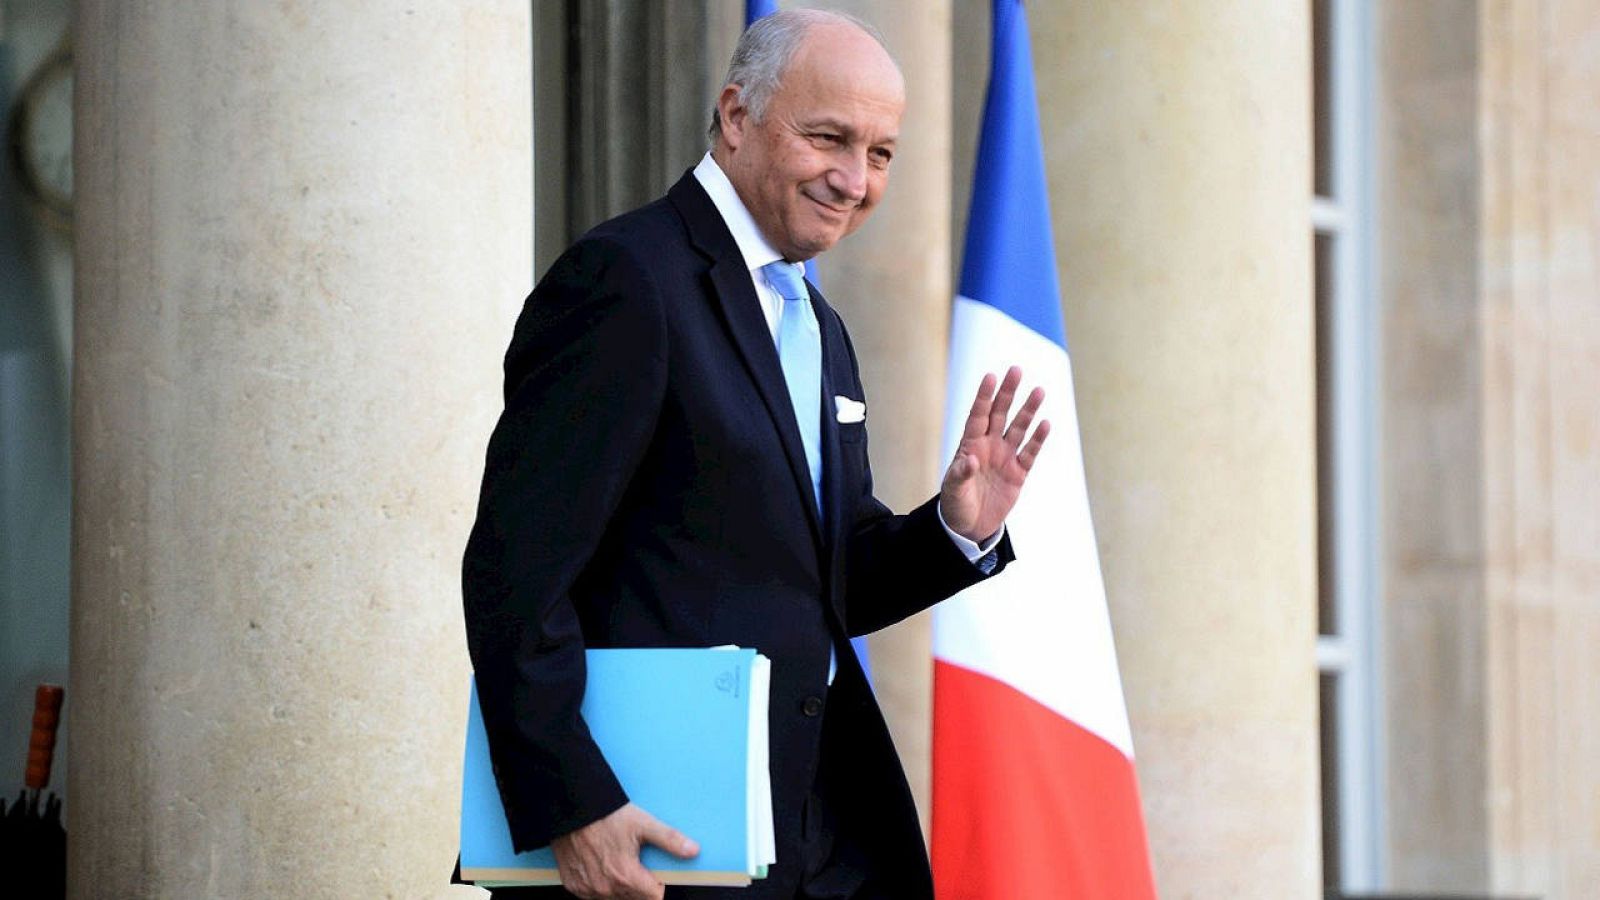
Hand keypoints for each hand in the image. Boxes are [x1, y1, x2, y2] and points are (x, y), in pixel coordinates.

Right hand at [550, 803, 698, 899]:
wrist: (570, 809)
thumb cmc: (607, 815)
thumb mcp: (643, 823)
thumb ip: (669, 839)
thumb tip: (693, 851)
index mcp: (626, 876)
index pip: (653, 898)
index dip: (659, 888)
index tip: (658, 878)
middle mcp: (606, 888)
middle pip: (634, 899)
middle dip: (640, 887)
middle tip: (636, 864)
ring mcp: (588, 889)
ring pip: (614, 898)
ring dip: (621, 888)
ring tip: (619, 863)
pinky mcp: (574, 886)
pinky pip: (593, 895)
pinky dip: (600, 886)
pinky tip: (602, 868)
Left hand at [940, 366, 1049, 542]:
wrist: (970, 526)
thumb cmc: (956, 504)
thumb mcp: (953, 490)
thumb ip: (961, 474)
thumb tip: (970, 459)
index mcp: (970, 446)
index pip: (978, 415)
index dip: (984, 396)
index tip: (991, 376)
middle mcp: (989, 446)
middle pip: (1000, 414)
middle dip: (1008, 393)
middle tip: (1016, 370)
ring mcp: (1005, 458)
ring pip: (1018, 429)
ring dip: (1028, 411)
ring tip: (1039, 391)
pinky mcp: (1018, 473)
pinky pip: (1030, 452)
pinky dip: (1038, 439)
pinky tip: (1045, 423)